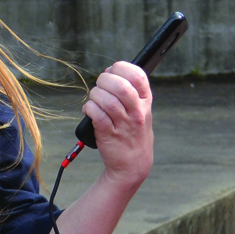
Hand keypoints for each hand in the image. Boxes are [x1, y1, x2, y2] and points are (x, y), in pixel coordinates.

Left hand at [83, 62, 153, 191]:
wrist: (132, 165)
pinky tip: (89, 110)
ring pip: (107, 100)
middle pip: (121, 86)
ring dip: (95, 95)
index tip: (112, 71)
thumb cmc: (133, 134)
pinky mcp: (109, 134)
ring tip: (94, 99)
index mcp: (145, 102)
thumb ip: (129, 92)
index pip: (138, 76)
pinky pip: (97, 115)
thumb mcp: (141, 112)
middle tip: (100, 85)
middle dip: (105, 80)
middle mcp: (137, 112)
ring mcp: (124, 124)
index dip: (121, 68)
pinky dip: (89, 108)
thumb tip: (109, 72)